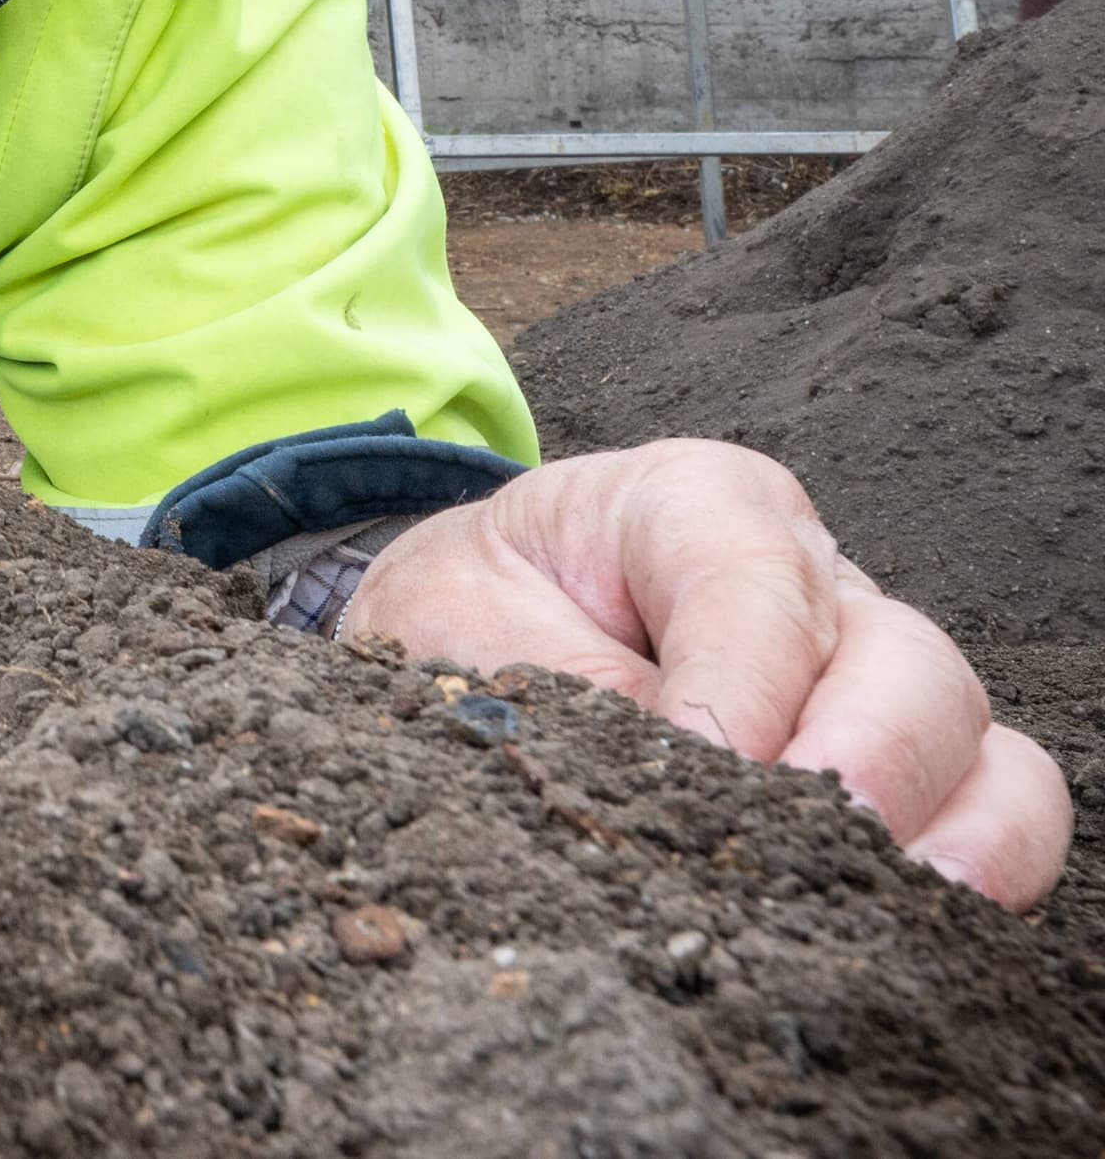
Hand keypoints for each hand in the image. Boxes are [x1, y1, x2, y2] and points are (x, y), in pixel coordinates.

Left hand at [343, 439, 1070, 908]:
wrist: (452, 630)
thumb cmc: (463, 612)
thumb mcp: (462, 624)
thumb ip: (566, 692)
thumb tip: (678, 790)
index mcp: (702, 509)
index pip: (758, 588)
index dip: (740, 691)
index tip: (701, 770)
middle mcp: (817, 583)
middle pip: (909, 663)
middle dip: (871, 765)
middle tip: (812, 846)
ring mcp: (870, 678)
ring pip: (977, 745)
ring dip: (950, 835)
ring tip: (891, 903)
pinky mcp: (896, 772)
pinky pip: (987, 817)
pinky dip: (967, 876)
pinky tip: (910, 930)